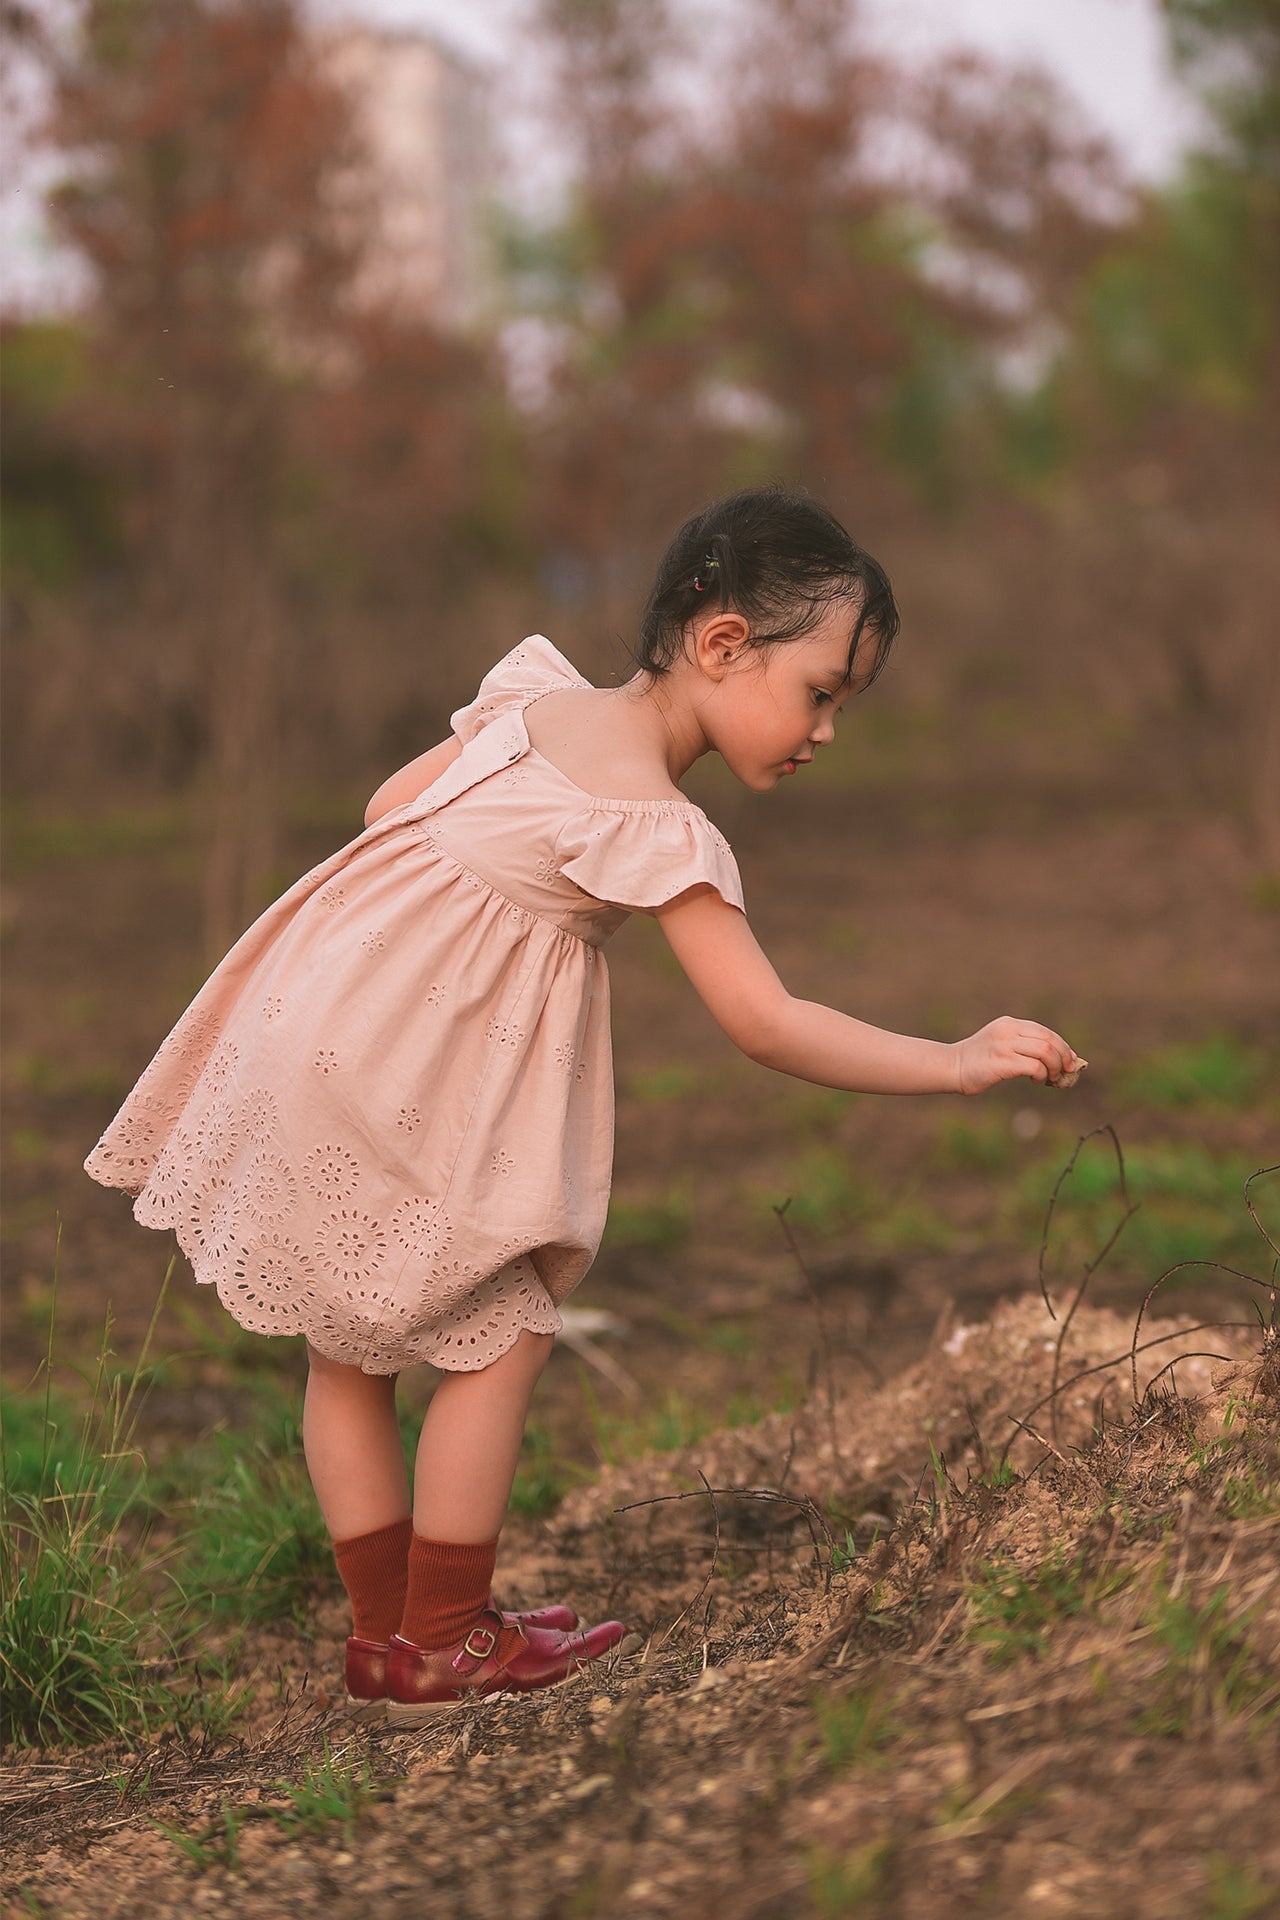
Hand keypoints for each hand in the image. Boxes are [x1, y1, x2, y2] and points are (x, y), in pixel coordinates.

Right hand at [953, 1016, 1082, 1095]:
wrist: (952, 1067)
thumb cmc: (978, 1060)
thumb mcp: (1000, 1043)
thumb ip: (1022, 1045)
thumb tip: (1058, 1059)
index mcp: (1009, 1023)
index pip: (1045, 1032)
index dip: (1063, 1046)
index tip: (1070, 1060)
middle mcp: (1008, 1030)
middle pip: (1049, 1040)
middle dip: (1064, 1057)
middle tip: (1067, 1071)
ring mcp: (1004, 1045)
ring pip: (1045, 1052)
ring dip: (1055, 1067)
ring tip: (1052, 1077)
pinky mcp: (1002, 1062)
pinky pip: (1033, 1067)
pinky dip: (1041, 1075)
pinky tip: (1036, 1080)